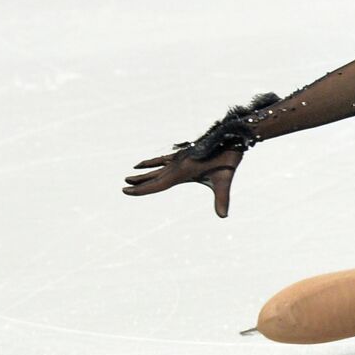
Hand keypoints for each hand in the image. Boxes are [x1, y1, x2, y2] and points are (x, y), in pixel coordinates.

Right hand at [123, 143, 244, 218]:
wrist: (231, 137)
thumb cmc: (228, 159)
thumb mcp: (224, 180)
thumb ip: (222, 199)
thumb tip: (223, 217)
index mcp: (182, 171)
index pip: (158, 183)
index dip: (142, 189)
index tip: (126, 192)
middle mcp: (178, 164)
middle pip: (155, 176)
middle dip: (139, 183)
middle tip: (123, 187)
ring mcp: (180, 157)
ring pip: (157, 167)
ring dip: (144, 173)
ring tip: (129, 176)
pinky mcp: (185, 153)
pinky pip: (164, 158)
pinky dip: (154, 161)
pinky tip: (145, 162)